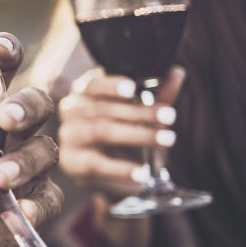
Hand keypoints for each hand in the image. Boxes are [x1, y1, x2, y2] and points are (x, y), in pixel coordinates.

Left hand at [0, 32, 62, 246]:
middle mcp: (7, 134)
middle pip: (35, 104)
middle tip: (6, 117)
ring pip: (45, 149)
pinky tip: (22, 210)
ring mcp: (27, 167)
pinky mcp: (37, 202)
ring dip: (26, 160)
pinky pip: (50, 197)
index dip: (5, 54)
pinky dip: (38, 203)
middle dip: (26, 106)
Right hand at [58, 67, 184, 198]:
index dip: (111, 85)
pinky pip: (97, 164)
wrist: (112, 173)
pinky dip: (122, 168)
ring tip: (165, 139)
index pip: (92, 83)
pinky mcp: (72, 163)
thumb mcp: (142, 113)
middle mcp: (71, 110)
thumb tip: (176, 73)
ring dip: (136, 135)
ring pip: (100, 131)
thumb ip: (157, 95)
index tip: (133, 88)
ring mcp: (69, 136)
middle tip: (169, 116)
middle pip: (101, 108)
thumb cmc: (124, 134)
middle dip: (139, 112)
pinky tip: (142, 172)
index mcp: (84, 92)